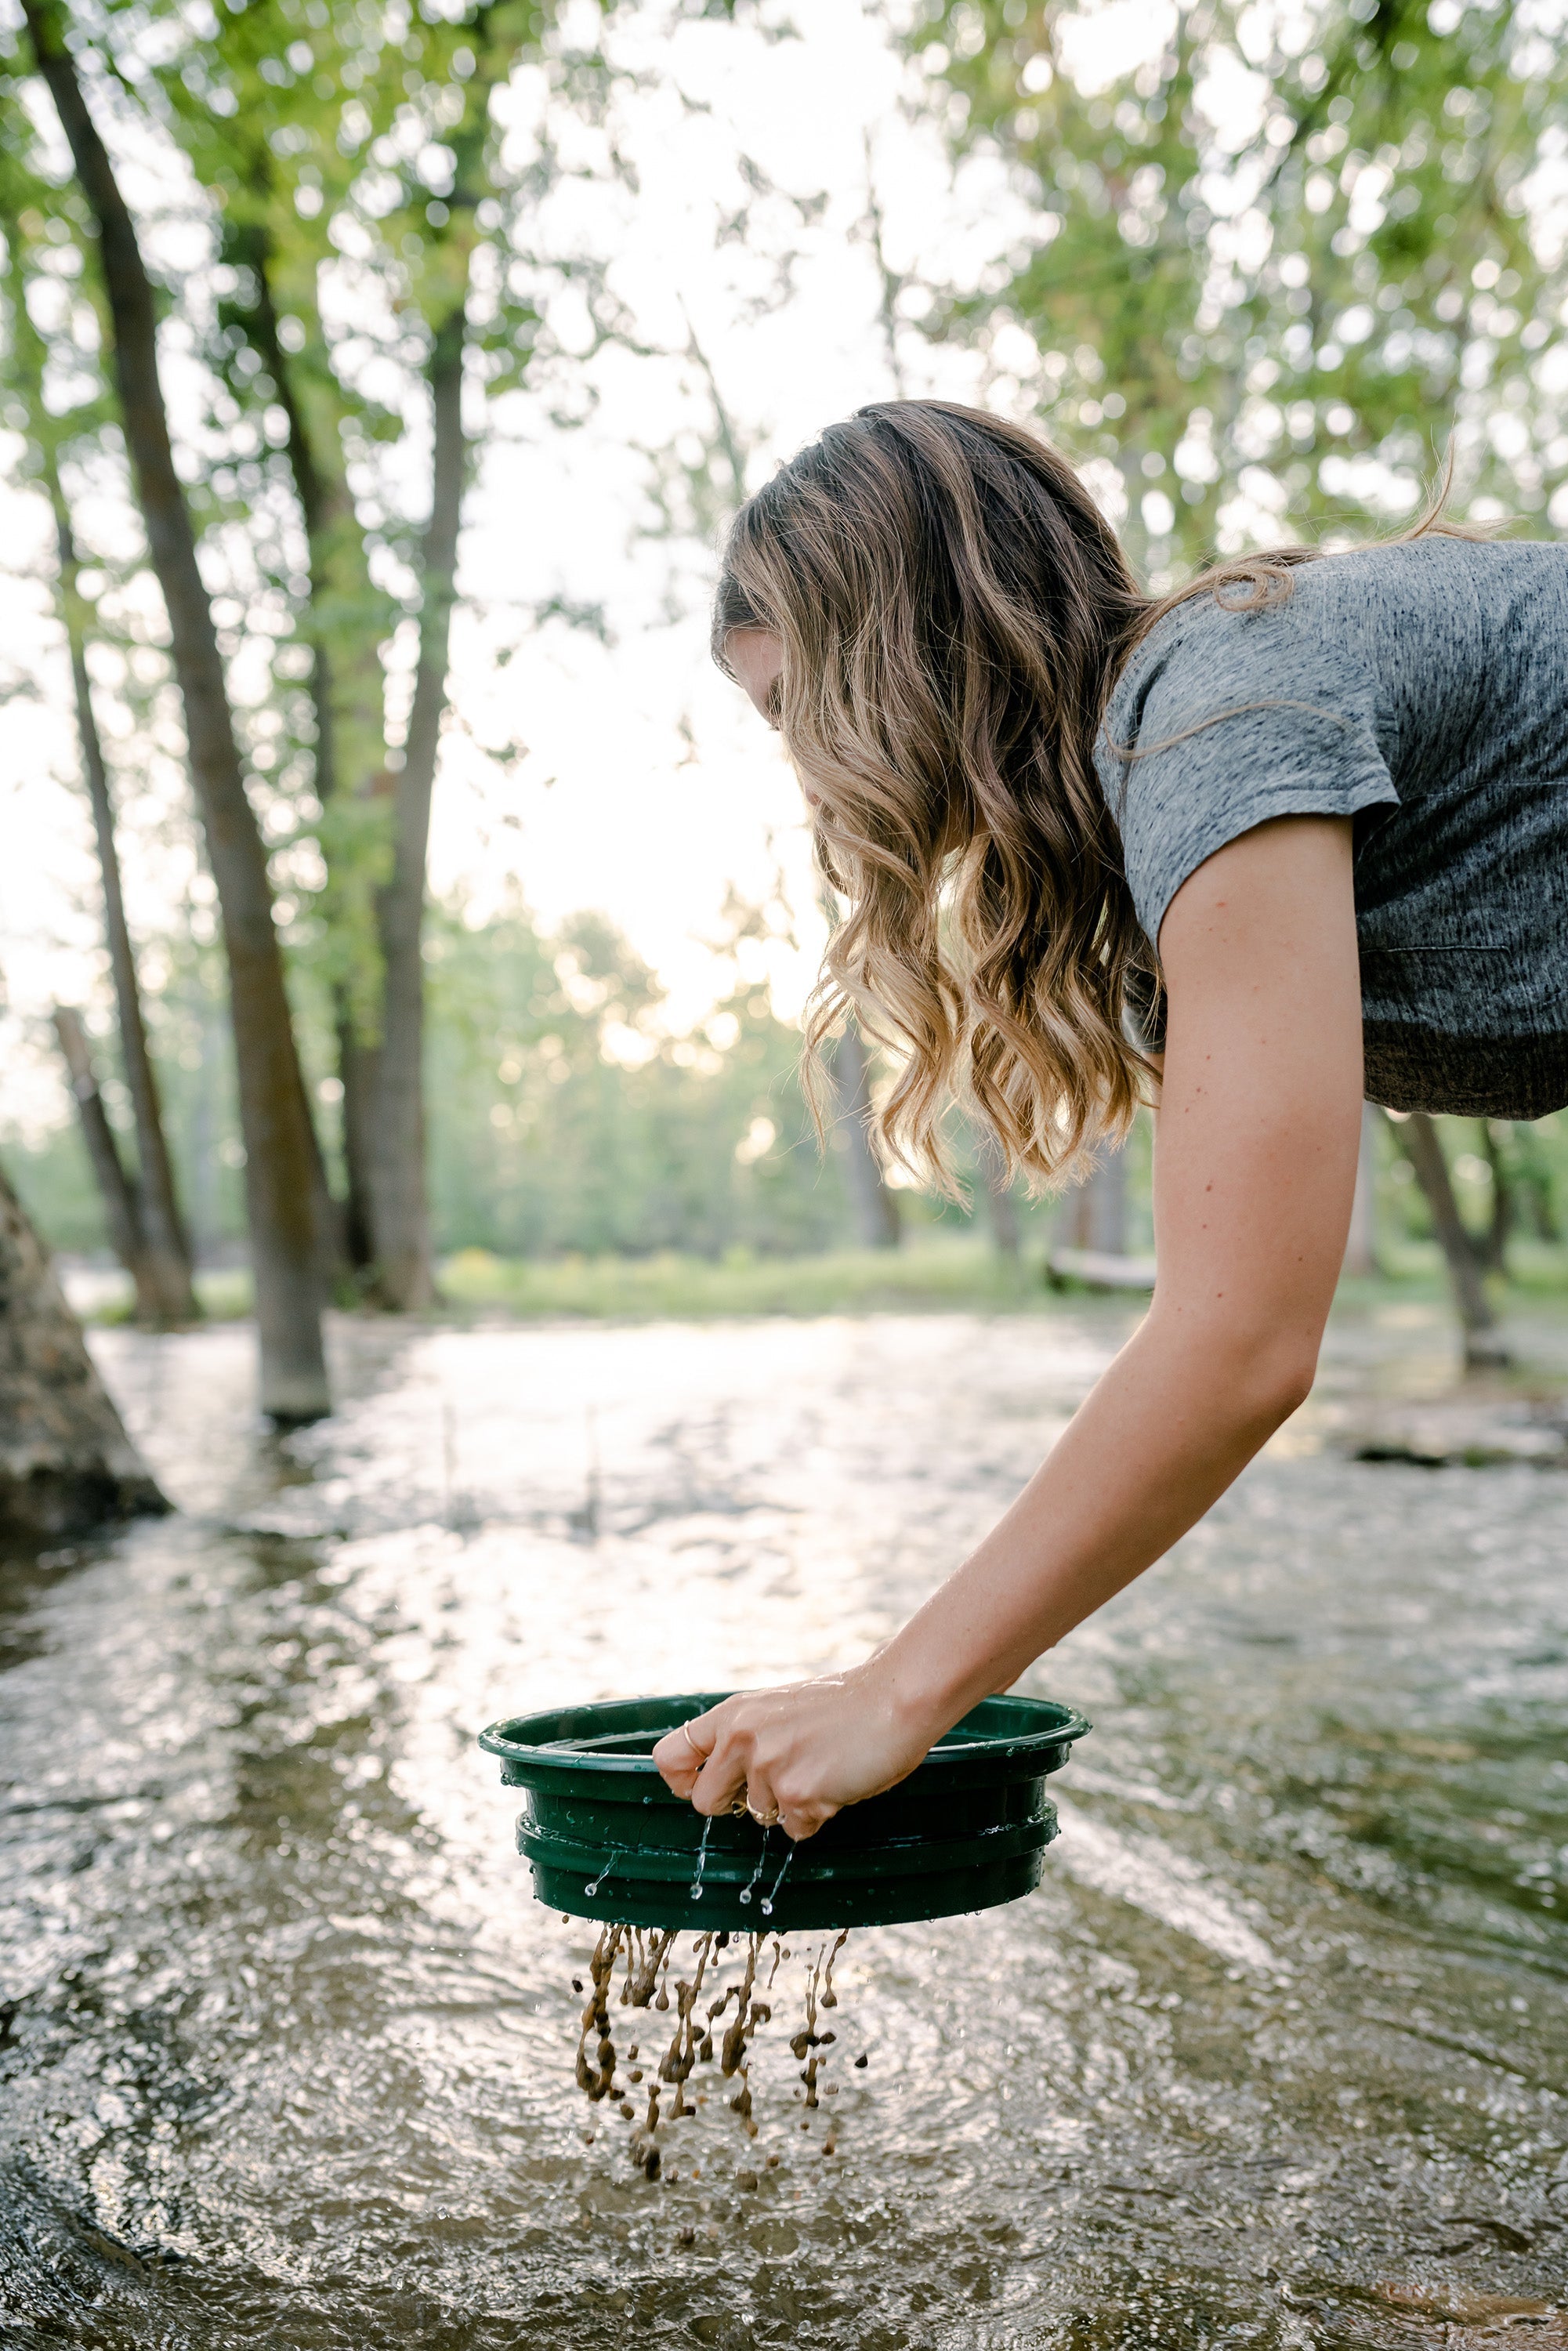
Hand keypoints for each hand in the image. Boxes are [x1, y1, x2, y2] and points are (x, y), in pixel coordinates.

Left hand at [651, 1665, 937, 1840]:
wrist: (894, 1699)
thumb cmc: (844, 1706)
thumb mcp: (778, 1708)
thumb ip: (747, 1736)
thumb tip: (724, 1779)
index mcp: (733, 1714)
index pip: (669, 1755)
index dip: (680, 1782)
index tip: (699, 1787)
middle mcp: (742, 1739)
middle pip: (704, 1803)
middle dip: (736, 1806)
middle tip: (773, 1787)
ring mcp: (769, 1768)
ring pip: (760, 1818)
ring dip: (790, 1806)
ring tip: (822, 1768)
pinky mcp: (799, 1794)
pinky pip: (797, 1830)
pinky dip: (818, 1816)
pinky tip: (838, 1782)